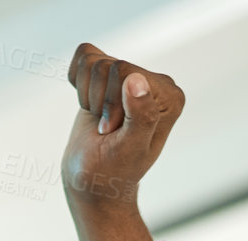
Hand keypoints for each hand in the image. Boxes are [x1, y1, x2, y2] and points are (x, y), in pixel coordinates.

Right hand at [63, 43, 183, 215]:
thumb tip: (136, 79)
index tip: (116, 133)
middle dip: (100, 102)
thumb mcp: (130, 150)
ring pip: (92, 61)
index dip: (111, 105)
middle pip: (108, 65)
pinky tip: (91, 106)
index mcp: (169, 97)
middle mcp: (155, 82)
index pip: (125, 73)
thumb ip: (141, 117)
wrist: (93, 178)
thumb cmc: (113, 170)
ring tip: (102, 122)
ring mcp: (131, 75)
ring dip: (89, 97)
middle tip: (108, 130)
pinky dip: (78, 83)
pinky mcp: (109, 73)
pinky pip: (83, 55)